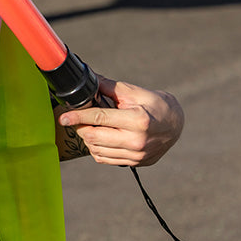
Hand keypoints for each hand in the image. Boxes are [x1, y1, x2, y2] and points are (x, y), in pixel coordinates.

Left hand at [56, 77, 183, 166]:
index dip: (78, 117)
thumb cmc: (154, 105)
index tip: (64, 117)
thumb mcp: (134, 92)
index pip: (99, 118)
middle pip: (93, 137)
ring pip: (96, 150)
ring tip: (91, 126)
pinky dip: (96, 148)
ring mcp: (136, 155)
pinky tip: (100, 137)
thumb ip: (108, 87)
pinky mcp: (135, 163)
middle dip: (80, 126)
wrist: (176, 125)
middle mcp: (137, 141)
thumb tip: (87, 78)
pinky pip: (104, 159)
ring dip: (87, 138)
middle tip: (77, 118)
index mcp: (138, 120)